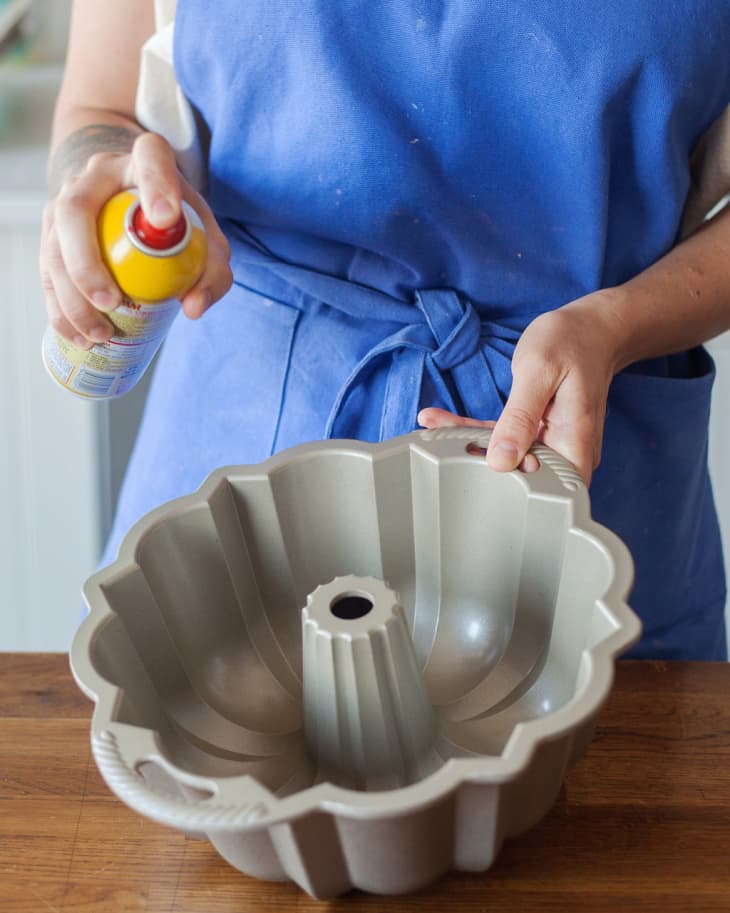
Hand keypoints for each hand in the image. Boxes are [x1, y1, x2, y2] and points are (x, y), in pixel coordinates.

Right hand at [40, 132, 232, 348]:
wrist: (132, 204)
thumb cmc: (176, 222)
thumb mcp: (205, 240)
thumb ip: (212, 270)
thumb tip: (193, 307)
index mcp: (143, 162)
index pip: (150, 157)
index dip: (156, 183)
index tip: (166, 218)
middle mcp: (97, 176)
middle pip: (76, 209)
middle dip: (87, 262)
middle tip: (112, 302)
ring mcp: (66, 202)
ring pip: (54, 245)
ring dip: (72, 296)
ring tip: (101, 333)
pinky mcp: (51, 234)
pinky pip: (47, 272)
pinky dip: (60, 309)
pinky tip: (79, 335)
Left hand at [418, 291, 623, 484]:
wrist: (590, 328)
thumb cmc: (571, 342)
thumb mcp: (539, 372)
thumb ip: (520, 417)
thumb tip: (502, 460)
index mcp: (575, 442)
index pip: (543, 486)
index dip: (506, 485)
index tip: (468, 466)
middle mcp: (567, 450)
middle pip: (519, 471)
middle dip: (475, 459)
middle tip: (437, 442)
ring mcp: (552, 443)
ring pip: (505, 454)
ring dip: (468, 441)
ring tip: (431, 426)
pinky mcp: (538, 432)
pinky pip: (504, 438)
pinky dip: (475, 429)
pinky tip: (443, 421)